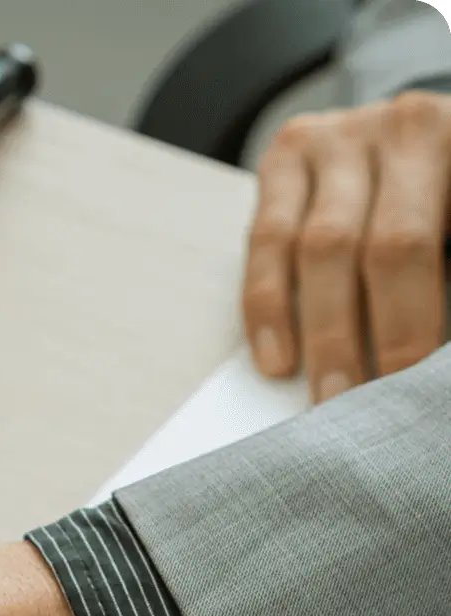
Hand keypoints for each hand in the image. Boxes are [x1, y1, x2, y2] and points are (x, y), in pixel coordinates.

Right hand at [243, 89, 450, 400]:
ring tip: (326, 398)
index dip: (428, 318)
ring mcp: (340, 136)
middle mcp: (408, 127)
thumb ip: (444, 276)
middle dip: (385, 334)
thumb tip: (430, 366)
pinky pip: (266, 241)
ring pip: (320, 248)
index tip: (419, 381)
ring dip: (325, 334)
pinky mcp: (285, 153)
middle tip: (372, 403)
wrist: (402, 141)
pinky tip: (276, 360)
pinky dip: (269, 309)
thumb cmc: (443, 205)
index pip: (437, 243)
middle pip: (388, 245)